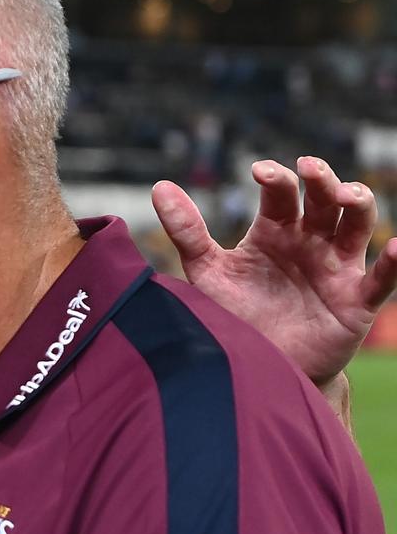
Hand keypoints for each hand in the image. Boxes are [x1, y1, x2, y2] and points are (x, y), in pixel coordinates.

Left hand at [152, 156, 396, 384]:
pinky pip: (383, 279)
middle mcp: (309, 242)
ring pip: (357, 225)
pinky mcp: (356, 301)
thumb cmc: (234, 314)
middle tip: (308, 168)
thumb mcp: (207, 272)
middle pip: (323, 200)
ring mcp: (336, 268)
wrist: (257, 366)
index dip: (275, 178)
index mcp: (275, 231)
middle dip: (320, 179)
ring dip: (358, 203)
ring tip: (347, 194)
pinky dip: (395, 261)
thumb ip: (187, 232)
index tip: (260, 171)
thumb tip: (160, 186)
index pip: (280, 195)